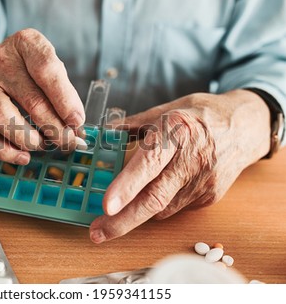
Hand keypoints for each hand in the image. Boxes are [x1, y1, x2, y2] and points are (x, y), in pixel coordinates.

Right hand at [0, 28, 84, 164]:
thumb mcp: (44, 67)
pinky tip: (22, 156)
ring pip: (3, 118)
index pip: (47, 70)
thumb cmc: (22, 70)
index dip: (65, 99)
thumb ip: (62, 93)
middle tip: (68, 142)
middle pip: (31, 100)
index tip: (77, 121)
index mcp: (25, 44)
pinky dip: (4, 151)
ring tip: (43, 145)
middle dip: (55, 128)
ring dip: (28, 139)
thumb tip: (76, 129)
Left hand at [90, 90, 270, 242]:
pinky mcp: (210, 197)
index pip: (149, 162)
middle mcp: (191, 159)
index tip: (107, 206)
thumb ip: (133, 124)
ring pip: (161, 207)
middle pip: (155, 197)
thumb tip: (105, 133)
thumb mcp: (166, 109)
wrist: (245, 128)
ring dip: (136, 212)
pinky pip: (175, 207)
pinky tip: (160, 189)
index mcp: (176, 131)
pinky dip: (159, 204)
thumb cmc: (201, 115)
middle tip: (97, 232)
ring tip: (121, 207)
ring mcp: (203, 182)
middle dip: (122, 220)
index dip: (127, 186)